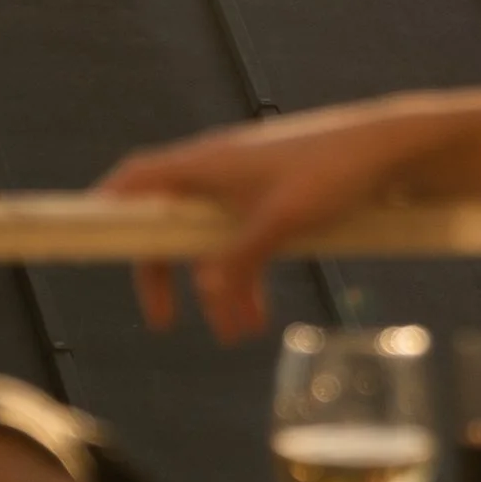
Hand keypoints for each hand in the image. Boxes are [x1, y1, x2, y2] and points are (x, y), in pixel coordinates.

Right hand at [100, 105, 457, 337]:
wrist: (392, 148)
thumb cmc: (334, 171)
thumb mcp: (283, 221)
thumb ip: (238, 260)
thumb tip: (203, 294)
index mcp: (206, 164)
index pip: (134, 180)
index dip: (104, 210)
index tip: (88, 247)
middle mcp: (219, 170)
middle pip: (168, 220)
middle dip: (163, 271)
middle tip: (163, 316)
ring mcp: (248, 183)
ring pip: (211, 240)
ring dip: (216, 287)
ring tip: (235, 332)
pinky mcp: (278, 197)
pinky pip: (244, 242)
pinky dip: (246, 277)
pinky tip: (260, 315)